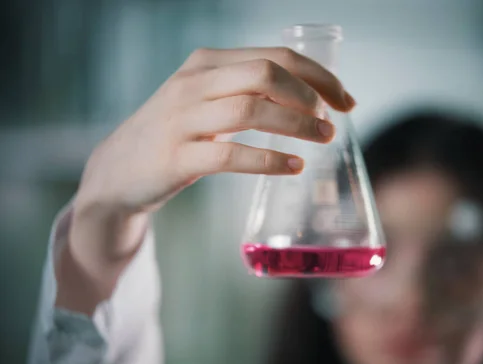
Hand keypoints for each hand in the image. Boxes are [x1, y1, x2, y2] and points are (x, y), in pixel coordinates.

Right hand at [56, 47, 354, 314]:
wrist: (119, 172)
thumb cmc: (176, 135)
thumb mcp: (206, 101)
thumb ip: (247, 93)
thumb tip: (310, 100)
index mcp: (206, 63)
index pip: (275, 56)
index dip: (319, 76)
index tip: (346, 100)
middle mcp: (194, 83)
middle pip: (266, 74)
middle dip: (310, 96)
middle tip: (332, 122)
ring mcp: (182, 119)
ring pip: (251, 110)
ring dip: (297, 125)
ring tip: (322, 140)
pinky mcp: (176, 157)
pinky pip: (230, 155)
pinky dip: (269, 160)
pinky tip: (294, 166)